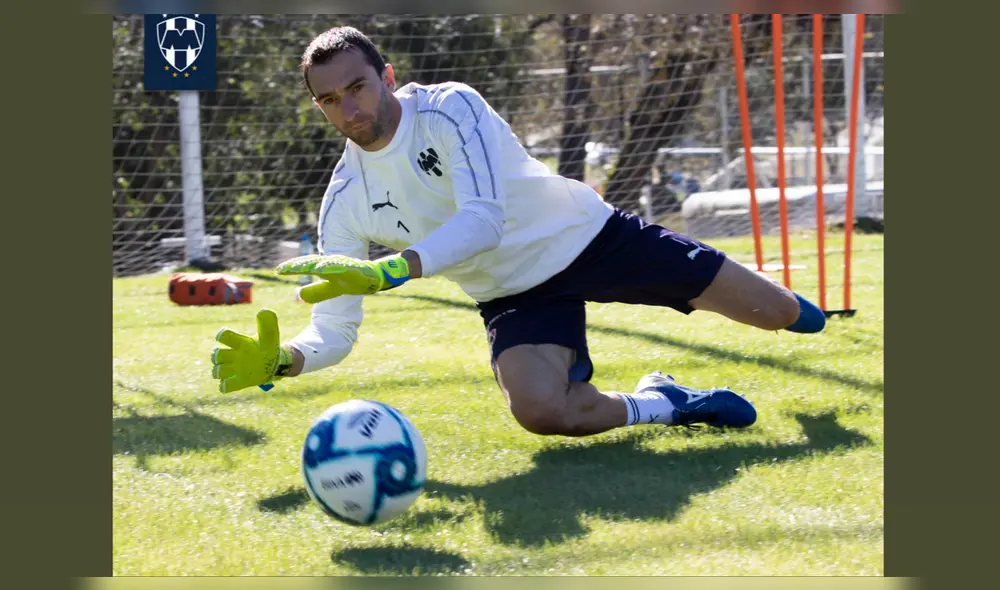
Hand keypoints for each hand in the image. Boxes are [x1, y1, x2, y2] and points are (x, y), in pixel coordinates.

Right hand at [211, 309, 291, 392]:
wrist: (275, 363)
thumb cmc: (269, 347)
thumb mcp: (270, 335)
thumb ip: (267, 324)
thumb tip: (263, 311)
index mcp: (240, 342)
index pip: (225, 336)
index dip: (221, 335)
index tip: (222, 336)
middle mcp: (234, 355)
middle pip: (217, 355)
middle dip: (218, 355)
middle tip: (231, 356)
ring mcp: (235, 369)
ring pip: (217, 371)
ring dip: (220, 371)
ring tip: (232, 369)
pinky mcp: (238, 382)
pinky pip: (224, 387)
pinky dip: (225, 386)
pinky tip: (231, 383)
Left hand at [276, 253, 410, 302]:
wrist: (373, 279)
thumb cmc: (350, 281)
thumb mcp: (330, 289)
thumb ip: (315, 292)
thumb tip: (298, 297)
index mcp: (324, 268)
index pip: (305, 266)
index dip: (292, 268)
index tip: (278, 270)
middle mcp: (331, 264)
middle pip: (310, 263)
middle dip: (296, 265)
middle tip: (282, 269)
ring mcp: (341, 265)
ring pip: (323, 264)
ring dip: (310, 265)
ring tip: (296, 268)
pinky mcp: (352, 268)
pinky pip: (340, 267)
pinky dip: (331, 267)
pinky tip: (322, 268)